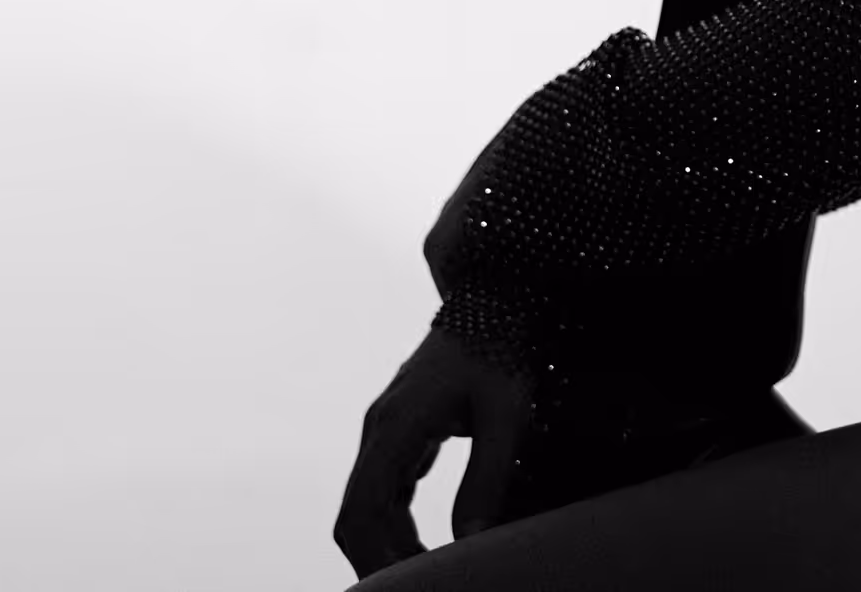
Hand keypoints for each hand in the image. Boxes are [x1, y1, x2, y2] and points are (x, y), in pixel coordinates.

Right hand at [333, 324, 537, 579]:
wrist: (495, 299)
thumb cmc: (502, 351)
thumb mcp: (505, 415)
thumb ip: (486, 478)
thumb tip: (470, 542)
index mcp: (395, 427)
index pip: (363, 510)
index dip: (376, 557)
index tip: (409, 584)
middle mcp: (379, 430)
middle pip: (355, 514)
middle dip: (378, 559)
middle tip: (418, 588)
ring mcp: (386, 429)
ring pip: (367, 503)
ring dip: (388, 544)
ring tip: (427, 575)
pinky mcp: (402, 430)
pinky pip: (385, 489)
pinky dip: (397, 524)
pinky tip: (425, 547)